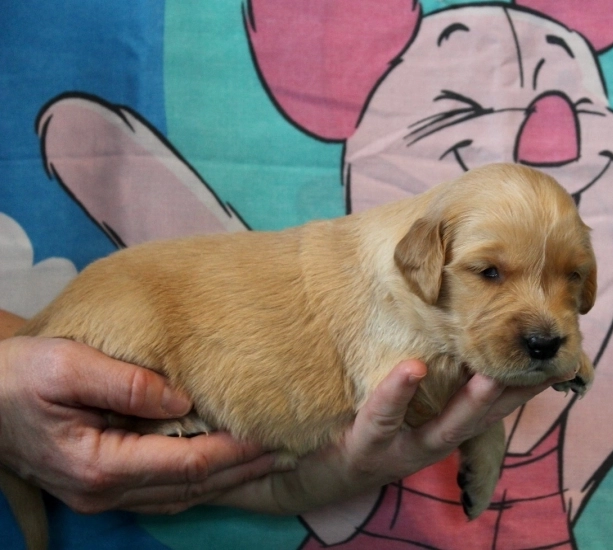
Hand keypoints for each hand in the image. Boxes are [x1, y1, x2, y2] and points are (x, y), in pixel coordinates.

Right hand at [0, 335, 279, 514]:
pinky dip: (203, 480)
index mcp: (101, 464)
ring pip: (183, 494)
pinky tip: (227, 467)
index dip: (233, 452)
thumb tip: (181, 399)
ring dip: (229, 479)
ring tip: (271, 460)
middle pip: (193, 486)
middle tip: (291, 452)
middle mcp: (107, 490)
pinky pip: (166, 489)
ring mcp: (105, 494)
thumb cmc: (18, 377)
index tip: (272, 436)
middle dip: (244, 470)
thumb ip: (124, 384)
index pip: (187, 464)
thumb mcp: (65, 366)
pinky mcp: (106, 484)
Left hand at [212, 360, 556, 513]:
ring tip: (491, 375)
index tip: (554, 363)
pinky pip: (382, 420)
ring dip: (470, 404)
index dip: (522, 388)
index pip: (489, 407)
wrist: (301, 472)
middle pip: (480, 420)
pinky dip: (395, 395)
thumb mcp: (395, 407)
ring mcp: (398, 451)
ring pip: (443, 429)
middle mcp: (427, 444)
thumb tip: (445, 335)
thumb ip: (424, 381)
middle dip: (513, 396)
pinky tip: (411, 369)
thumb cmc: (356, 428)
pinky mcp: (364, 450)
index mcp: (438, 429)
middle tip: (543, 368)